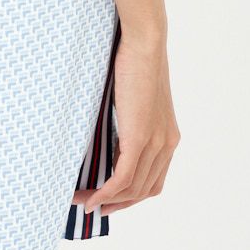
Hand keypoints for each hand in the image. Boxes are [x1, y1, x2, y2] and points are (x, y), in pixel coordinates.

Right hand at [72, 30, 179, 215]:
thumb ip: (129, 119)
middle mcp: (167, 145)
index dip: (130, 197)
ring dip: (106, 201)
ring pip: (133, 188)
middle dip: (117, 205)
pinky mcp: (141, 138)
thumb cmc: (135, 62)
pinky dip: (107, 192)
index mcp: (168, 137)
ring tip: (81, 200)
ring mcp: (156, 143)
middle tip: (90, 206)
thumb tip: (109, 130)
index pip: (153, 181)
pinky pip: (124, 177)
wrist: (144, 44)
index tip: (106, 200)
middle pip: (144, 191)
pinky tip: (92, 197)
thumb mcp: (135, 98)